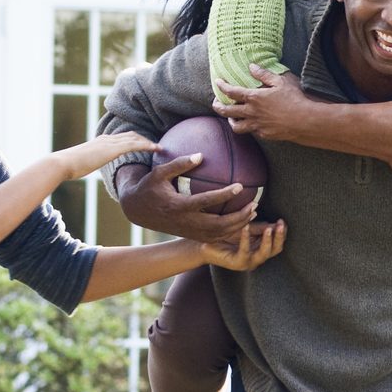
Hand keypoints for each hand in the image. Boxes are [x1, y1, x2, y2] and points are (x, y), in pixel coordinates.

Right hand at [49, 132, 157, 180]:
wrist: (64, 163)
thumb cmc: (70, 166)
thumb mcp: (83, 164)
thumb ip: (90, 163)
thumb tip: (88, 168)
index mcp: (101, 141)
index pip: (122, 138)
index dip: (136, 140)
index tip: (146, 145)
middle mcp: (107, 139)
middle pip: (132, 135)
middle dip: (145, 140)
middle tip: (158, 146)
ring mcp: (110, 142)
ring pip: (136, 138)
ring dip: (150, 142)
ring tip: (162, 147)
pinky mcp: (113, 149)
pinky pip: (135, 144)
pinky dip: (148, 145)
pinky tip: (157, 149)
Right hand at [115, 158, 256, 242]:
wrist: (137, 210)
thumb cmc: (149, 187)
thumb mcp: (158, 173)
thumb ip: (179, 164)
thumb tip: (200, 154)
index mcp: (178, 205)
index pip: (206, 201)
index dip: (225, 195)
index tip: (240, 186)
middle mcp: (185, 221)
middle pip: (218, 224)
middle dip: (238, 218)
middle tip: (254, 205)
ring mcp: (188, 231)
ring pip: (218, 234)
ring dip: (237, 226)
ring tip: (252, 213)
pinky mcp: (190, 235)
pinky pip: (214, 236)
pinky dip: (229, 231)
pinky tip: (241, 221)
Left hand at [199, 217, 285, 270]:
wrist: (205, 245)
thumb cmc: (225, 236)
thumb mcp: (246, 228)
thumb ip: (260, 227)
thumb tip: (277, 221)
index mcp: (260, 249)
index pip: (277, 243)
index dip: (282, 233)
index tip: (283, 221)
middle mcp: (257, 257)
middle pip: (275, 250)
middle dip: (279, 237)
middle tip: (281, 225)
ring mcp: (248, 262)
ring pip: (264, 253)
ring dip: (268, 240)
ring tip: (269, 229)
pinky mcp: (237, 263)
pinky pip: (245, 251)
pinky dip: (246, 239)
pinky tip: (246, 228)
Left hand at [211, 66, 312, 140]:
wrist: (304, 121)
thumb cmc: (294, 99)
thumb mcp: (280, 81)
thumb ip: (264, 74)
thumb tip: (252, 67)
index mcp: (254, 97)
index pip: (231, 92)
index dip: (222, 86)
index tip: (217, 82)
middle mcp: (251, 113)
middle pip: (227, 111)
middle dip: (218, 106)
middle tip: (215, 103)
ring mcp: (257, 125)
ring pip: (236, 126)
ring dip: (231, 121)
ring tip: (231, 117)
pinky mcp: (264, 134)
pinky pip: (251, 131)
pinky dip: (248, 127)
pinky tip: (251, 124)